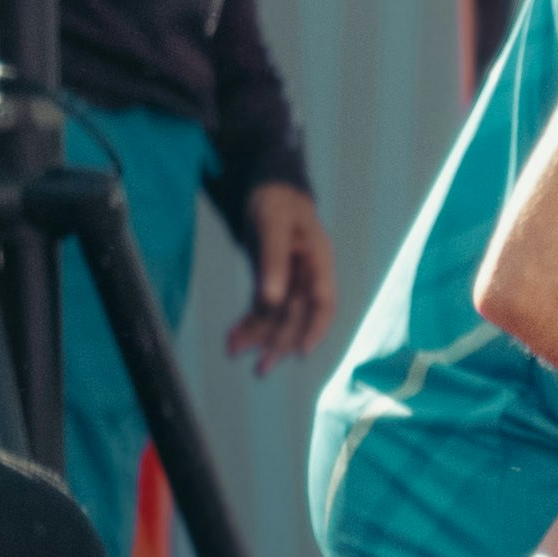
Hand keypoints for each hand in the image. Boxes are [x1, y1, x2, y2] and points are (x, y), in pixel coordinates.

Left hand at [224, 183, 338, 365]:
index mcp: (318, 260)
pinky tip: (234, 338)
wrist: (268, 187)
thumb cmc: (276, 201)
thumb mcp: (272, 225)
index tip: (301, 351)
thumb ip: (273, 262)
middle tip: (262, 368)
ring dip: (260, 336)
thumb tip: (272, 300)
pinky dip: (249, 323)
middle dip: (280, 341)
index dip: (316, 328)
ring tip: (236, 352)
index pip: (323, 301)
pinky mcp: (273, 281)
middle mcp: (307, 274)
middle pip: (298, 315)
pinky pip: (263, 307)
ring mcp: (290, 279)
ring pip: (279, 315)